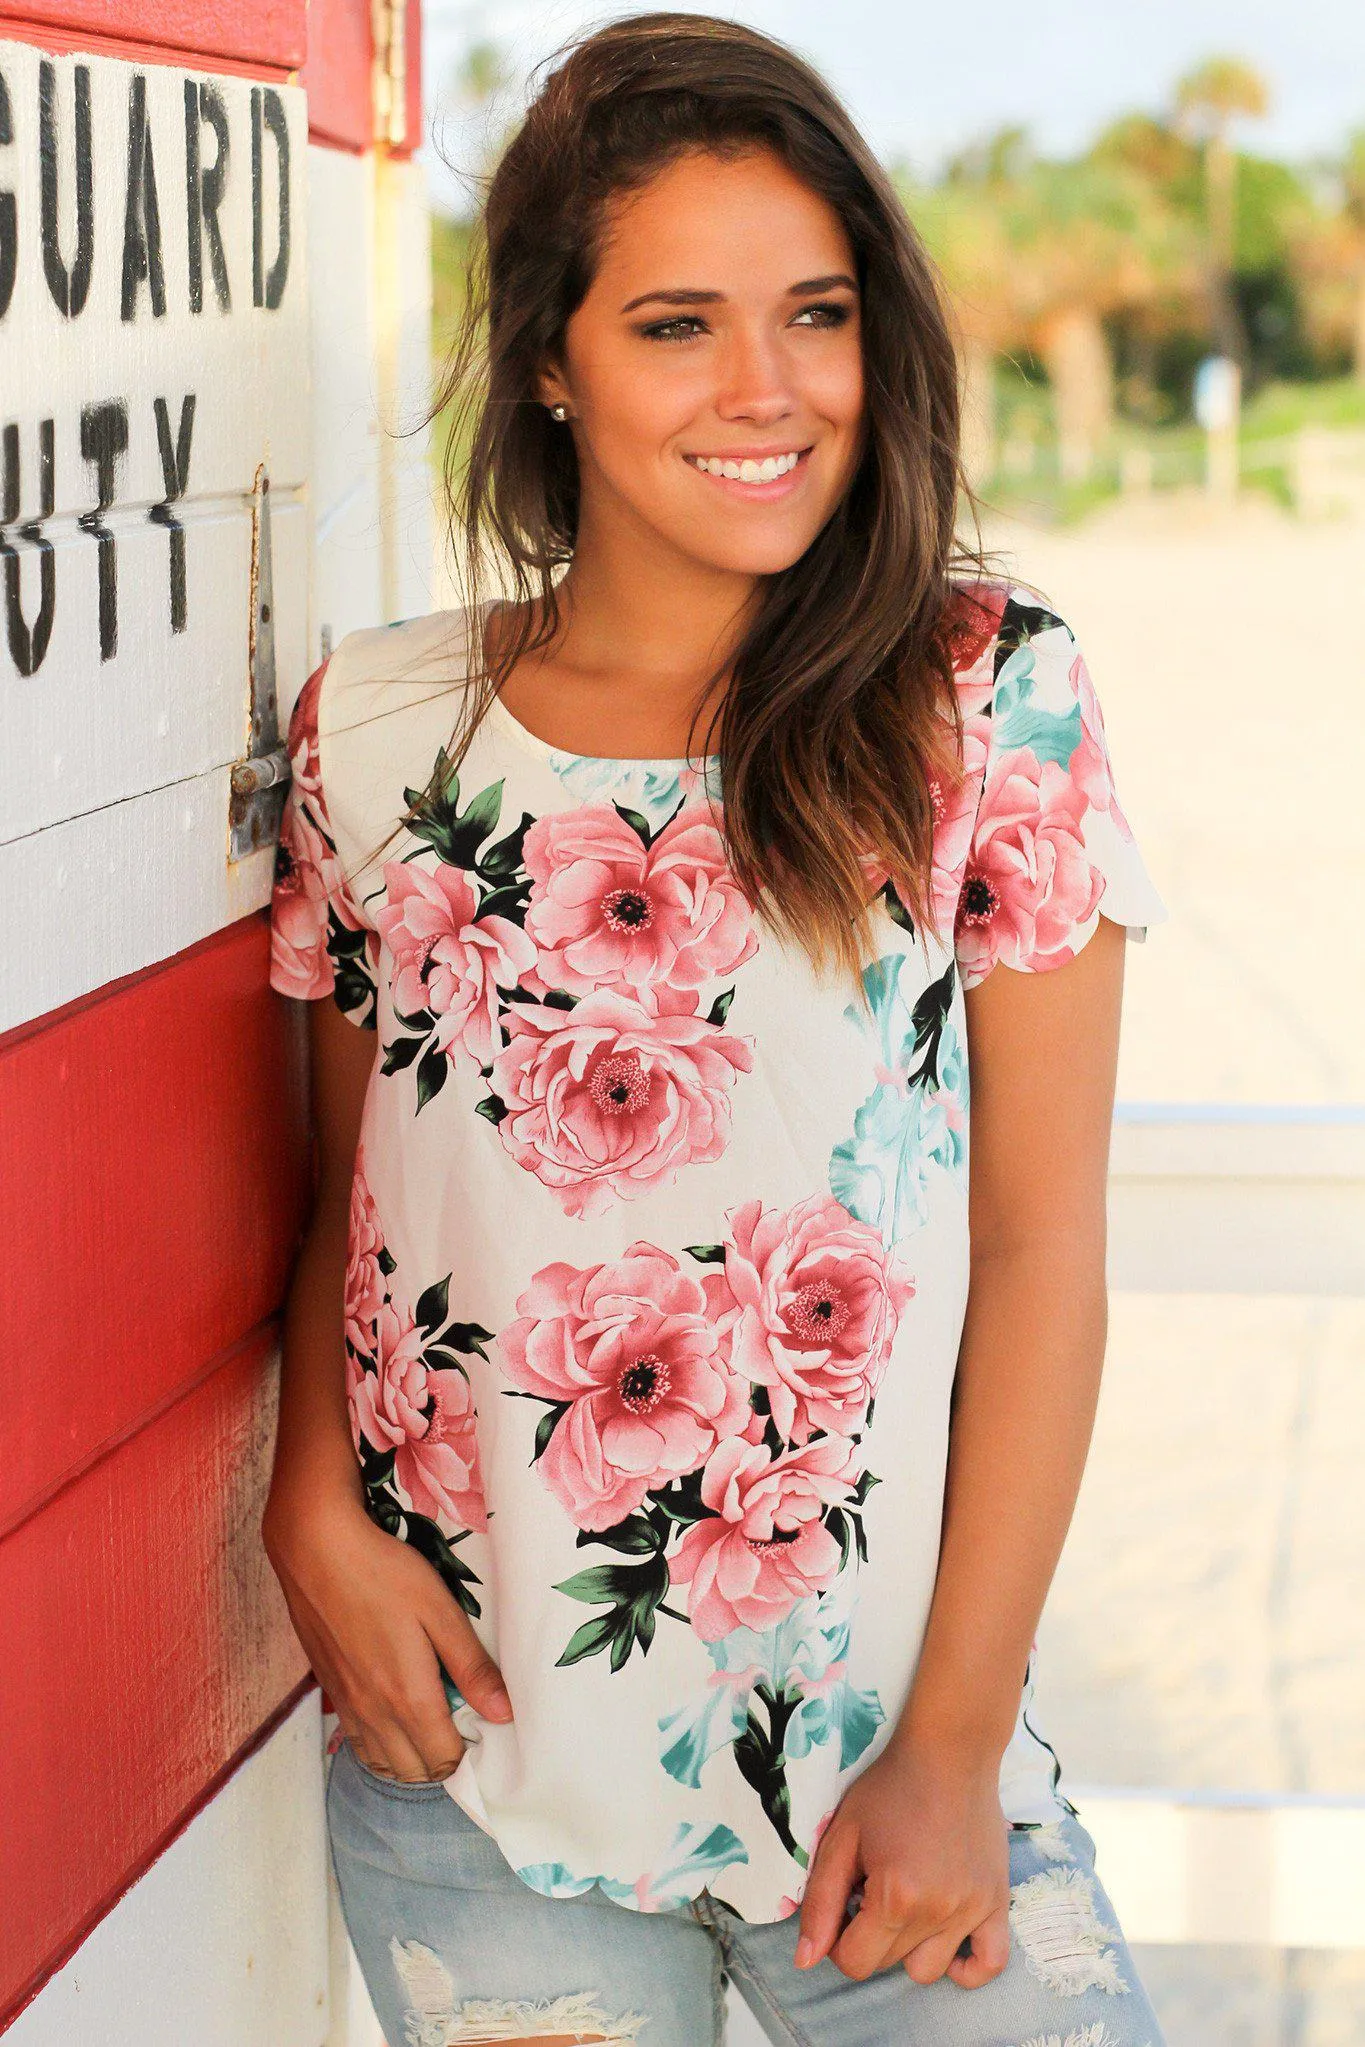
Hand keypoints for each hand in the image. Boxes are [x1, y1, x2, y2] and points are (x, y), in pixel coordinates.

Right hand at [262, 1483, 512, 1782]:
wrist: (317, 1550)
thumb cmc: (386, 1574)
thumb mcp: (440, 1611)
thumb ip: (471, 1667)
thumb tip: (505, 1715)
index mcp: (408, 1698)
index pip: (444, 1761)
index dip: (468, 1752)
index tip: (481, 1725)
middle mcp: (374, 1714)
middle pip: (413, 1772)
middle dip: (441, 1760)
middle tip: (459, 1722)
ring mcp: (346, 1706)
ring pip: (381, 1764)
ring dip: (409, 1758)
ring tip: (429, 1723)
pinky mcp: (329, 1691)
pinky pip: (356, 1743)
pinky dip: (379, 1746)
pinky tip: (392, 1714)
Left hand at [794, 1743, 1009, 1986]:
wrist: (948, 1752)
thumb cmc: (889, 1788)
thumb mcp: (841, 1837)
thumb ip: (820, 1902)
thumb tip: (805, 1961)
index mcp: (896, 1897)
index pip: (855, 1962)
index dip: (837, 1940)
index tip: (843, 1905)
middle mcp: (938, 1912)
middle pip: (888, 1965)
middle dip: (868, 1936)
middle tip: (870, 1891)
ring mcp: (973, 1910)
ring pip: (929, 1971)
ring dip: (907, 1948)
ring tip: (904, 1905)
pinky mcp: (998, 1902)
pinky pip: (991, 1963)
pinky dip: (968, 1968)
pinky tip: (946, 1943)